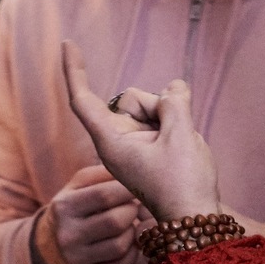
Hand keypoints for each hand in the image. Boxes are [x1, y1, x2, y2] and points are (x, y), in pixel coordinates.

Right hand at [33, 163, 141, 263]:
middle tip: (133, 207)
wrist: (50, 245)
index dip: (128, 190)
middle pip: (115, 222)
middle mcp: (67, 235)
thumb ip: (105, 173)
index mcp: (64, 206)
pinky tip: (127, 244)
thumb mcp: (79, 184)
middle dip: (132, 211)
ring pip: (120, 246)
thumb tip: (135, 176)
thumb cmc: (75, 207)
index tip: (136, 187)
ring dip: (132, 233)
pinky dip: (132, 254)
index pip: (104, 195)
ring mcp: (76, 259)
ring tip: (128, 225)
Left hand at [61, 40, 220, 221]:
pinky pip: (164, 116)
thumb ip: (174, 102)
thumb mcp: (180, 135)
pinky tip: (184, 146)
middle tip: (172, 139)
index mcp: (111, 142)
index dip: (75, 71)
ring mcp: (136, 143)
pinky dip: (177, 122)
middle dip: (156, 104)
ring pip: (152, 105)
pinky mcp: (152, 146)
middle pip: (131, 98)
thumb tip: (173, 88)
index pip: (83, 100)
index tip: (68, 44)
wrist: (197, 219)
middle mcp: (119, 140)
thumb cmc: (182, 185)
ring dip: (171, 116)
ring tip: (180, 148)